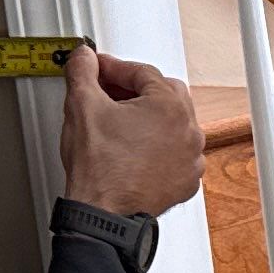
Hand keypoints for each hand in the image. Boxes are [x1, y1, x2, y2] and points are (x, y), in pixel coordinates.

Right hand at [60, 48, 203, 218]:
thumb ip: (82, 72)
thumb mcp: (81, 105)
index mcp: (170, 106)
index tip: (98, 70)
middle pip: (163, 94)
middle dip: (134, 90)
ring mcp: (191, 158)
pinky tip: (133, 148)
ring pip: (171, 123)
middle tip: (107, 92)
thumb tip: (83, 58)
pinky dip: (156, 146)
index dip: (114, 68)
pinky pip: (174, 152)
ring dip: (147, 117)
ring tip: (118, 122)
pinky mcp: (186, 180)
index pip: (142, 72)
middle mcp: (189, 131)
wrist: (104, 214)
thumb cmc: (99, 168)